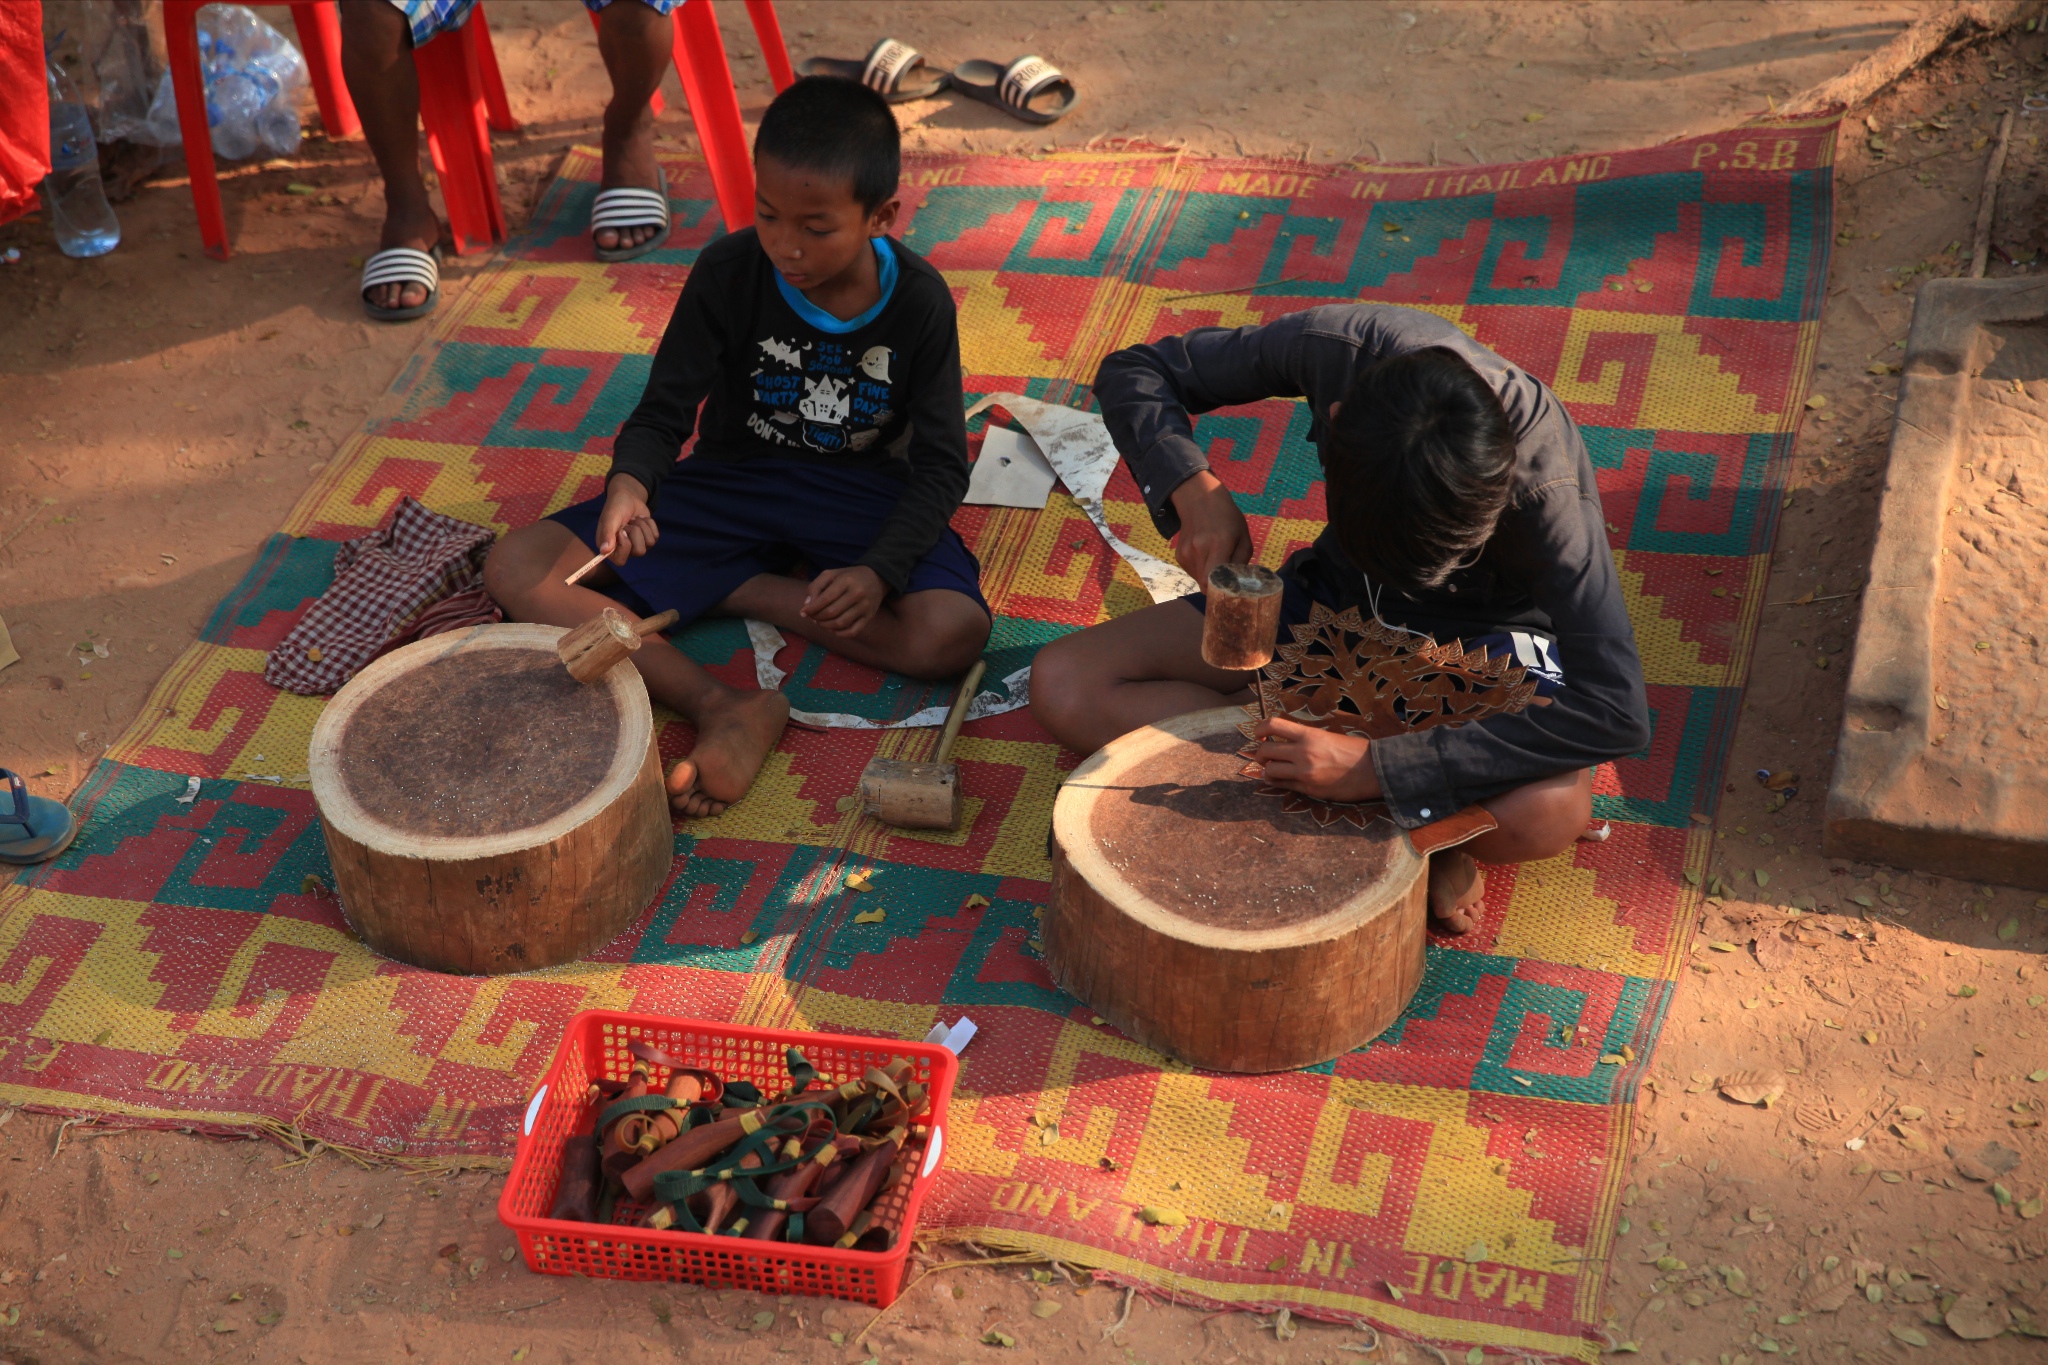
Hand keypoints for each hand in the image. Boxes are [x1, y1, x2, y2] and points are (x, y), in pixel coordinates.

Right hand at [596, 474, 658, 563]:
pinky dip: (649, 524)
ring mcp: (636, 545)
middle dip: (636, 532)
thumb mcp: (610, 518)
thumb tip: (604, 551)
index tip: (622, 531)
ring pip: (649, 543)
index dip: (625, 546)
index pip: (621, 561)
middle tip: (628, 523)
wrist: (627, 497)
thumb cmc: (615, 507)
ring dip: (642, 526)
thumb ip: (607, 534)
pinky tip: (641, 519)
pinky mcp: (647, 538)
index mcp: (609, 548)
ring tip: (633, 519)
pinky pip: (655, 537)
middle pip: (639, 551)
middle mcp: (623, 549)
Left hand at [801, 565, 886, 636]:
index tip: (803, 612)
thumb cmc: (849, 576)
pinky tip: (833, 629)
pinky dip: (839, 634)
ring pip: (840, 623)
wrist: (877, 578)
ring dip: (825, 626)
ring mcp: (865, 607)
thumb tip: (807, 605)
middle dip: (817, 617)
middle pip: (831, 612)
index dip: (811, 608)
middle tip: (812, 617)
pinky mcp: (869, 617)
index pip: (825, 599)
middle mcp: (857, 594)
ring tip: (820, 622)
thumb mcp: (831, 574)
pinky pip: (852, 632)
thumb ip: (815, 587)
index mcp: (846, 581)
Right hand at [1168, 470, 1252, 585]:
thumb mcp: (1244, 537)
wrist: (1200, 500)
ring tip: (1215, 558)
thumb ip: (1241, 563)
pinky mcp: (1179, 555)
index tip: (1229, 591)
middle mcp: (1199, 549)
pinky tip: (1205, 554)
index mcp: (1219, 544)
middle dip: (1217, 585)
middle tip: (1226, 576)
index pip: (1214, 581)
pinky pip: (1192, 572)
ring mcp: (1186, 552)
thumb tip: (1236, 585)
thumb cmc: (1228, 519)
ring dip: (1209, 576)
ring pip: (1199, 580)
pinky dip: (1201, 569)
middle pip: (1206, 584)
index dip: (1221, 590)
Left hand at [1247, 715, 1380, 802]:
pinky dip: (1275, 782)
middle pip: (1265, 751)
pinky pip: (1283, 786)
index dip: (1259, 729)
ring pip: (1270, 771)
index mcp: (1309, 735)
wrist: (1375, 770)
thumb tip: (1284, 740)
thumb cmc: (1354, 750)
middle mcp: (1303, 752)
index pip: (1273, 725)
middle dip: (1260, 754)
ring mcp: (1305, 773)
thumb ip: (1305, 738)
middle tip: (1264, 756)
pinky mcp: (1309, 789)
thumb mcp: (1328, 736)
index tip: (1259, 734)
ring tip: (1271, 769)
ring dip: (1266, 770)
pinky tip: (1278, 780)